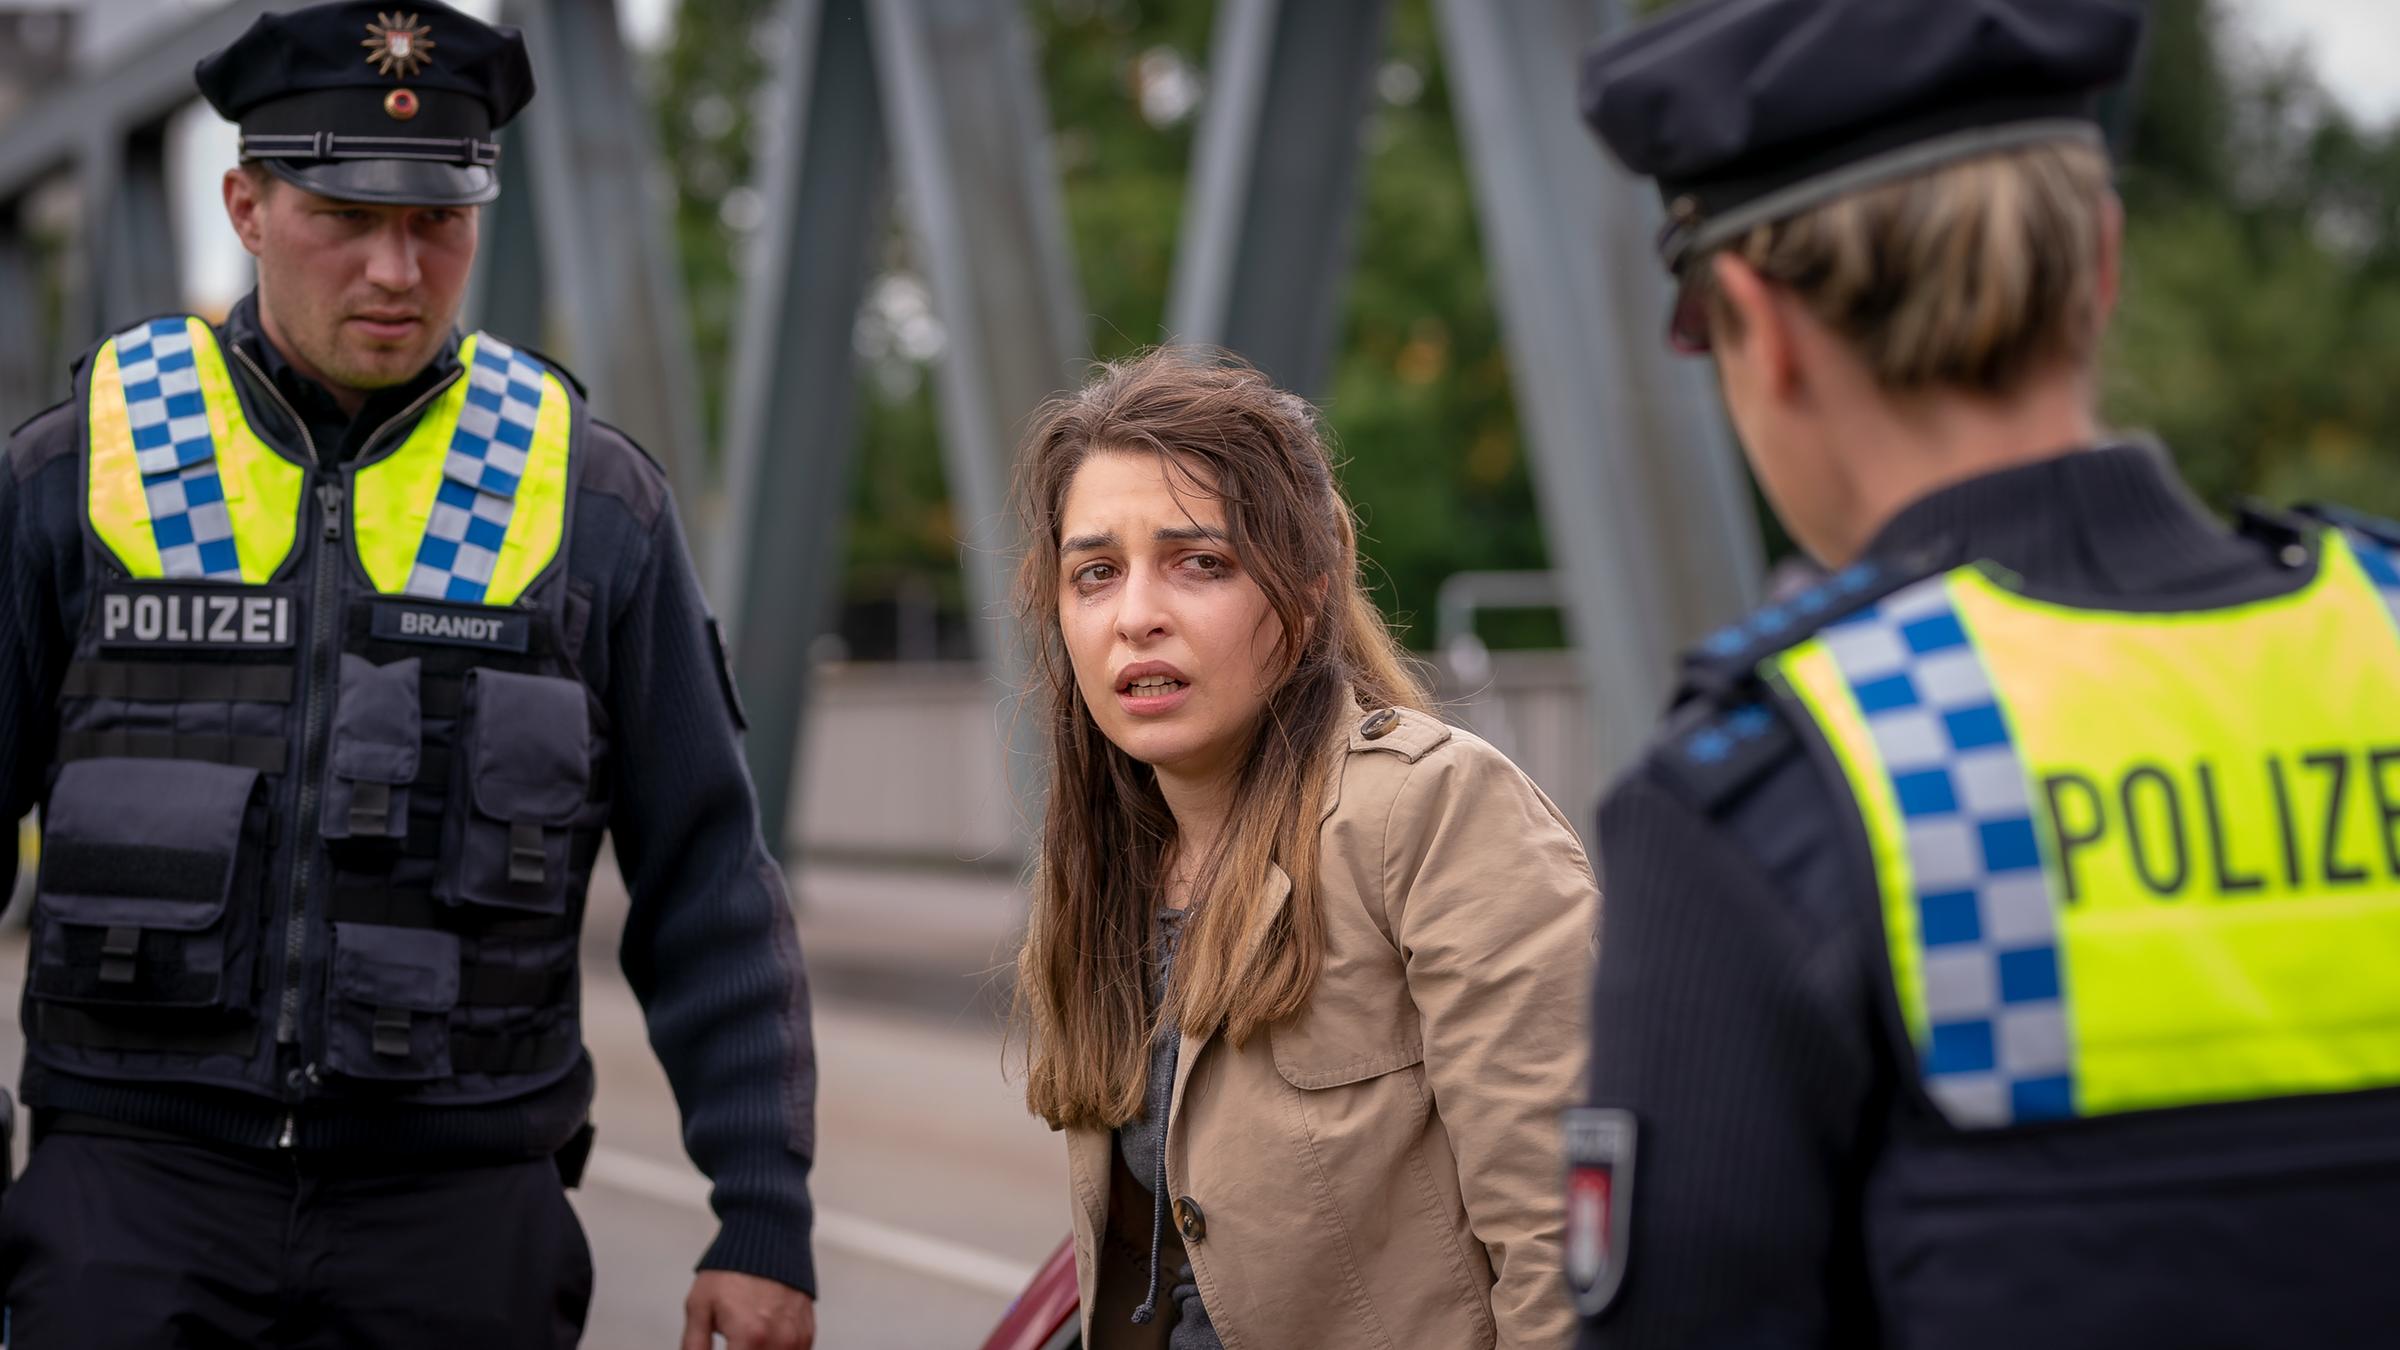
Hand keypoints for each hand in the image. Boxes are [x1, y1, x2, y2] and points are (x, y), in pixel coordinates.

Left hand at [680, 1270, 814, 1349]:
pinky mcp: (807, 1333)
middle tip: (730, 1342)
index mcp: (750, 1337)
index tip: (721, 1348)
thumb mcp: (699, 1306)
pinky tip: (760, 1342)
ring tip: (743, 1340)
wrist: (769, 1236)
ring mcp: (797, 1338)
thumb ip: (694, 1347)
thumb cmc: (732, 1268)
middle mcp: (779, 1341)